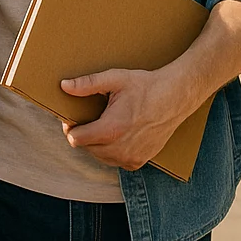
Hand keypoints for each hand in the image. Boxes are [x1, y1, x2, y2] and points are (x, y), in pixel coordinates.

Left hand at [60, 68, 194, 170]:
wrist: (176, 97)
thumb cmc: (146, 86)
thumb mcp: (115, 79)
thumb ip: (87, 84)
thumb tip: (64, 86)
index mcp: (112, 129)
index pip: (75, 140)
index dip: (70, 127)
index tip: (74, 118)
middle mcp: (121, 148)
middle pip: (86, 148)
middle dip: (84, 134)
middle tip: (91, 118)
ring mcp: (131, 157)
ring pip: (99, 156)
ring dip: (96, 144)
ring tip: (104, 124)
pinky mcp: (139, 161)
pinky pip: (115, 161)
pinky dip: (111, 151)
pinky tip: (116, 135)